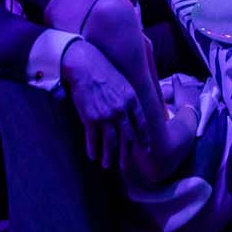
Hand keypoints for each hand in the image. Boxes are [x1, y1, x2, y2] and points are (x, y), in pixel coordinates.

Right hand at [61, 39, 148, 168]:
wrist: (85, 65)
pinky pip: (92, 138)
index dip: (144, 139)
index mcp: (132, 100)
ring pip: (110, 142)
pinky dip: (93, 149)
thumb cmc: (105, 71)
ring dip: (109, 156)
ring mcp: (106, 115)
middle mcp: (121, 110)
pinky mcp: (90, 117)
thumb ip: (132, 99)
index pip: (142, 124)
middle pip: (127, 138)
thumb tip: (136, 112)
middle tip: (125, 166)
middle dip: (126, 154)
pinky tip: (92, 155)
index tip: (146, 150)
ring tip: (107, 164)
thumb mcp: (125, 83)